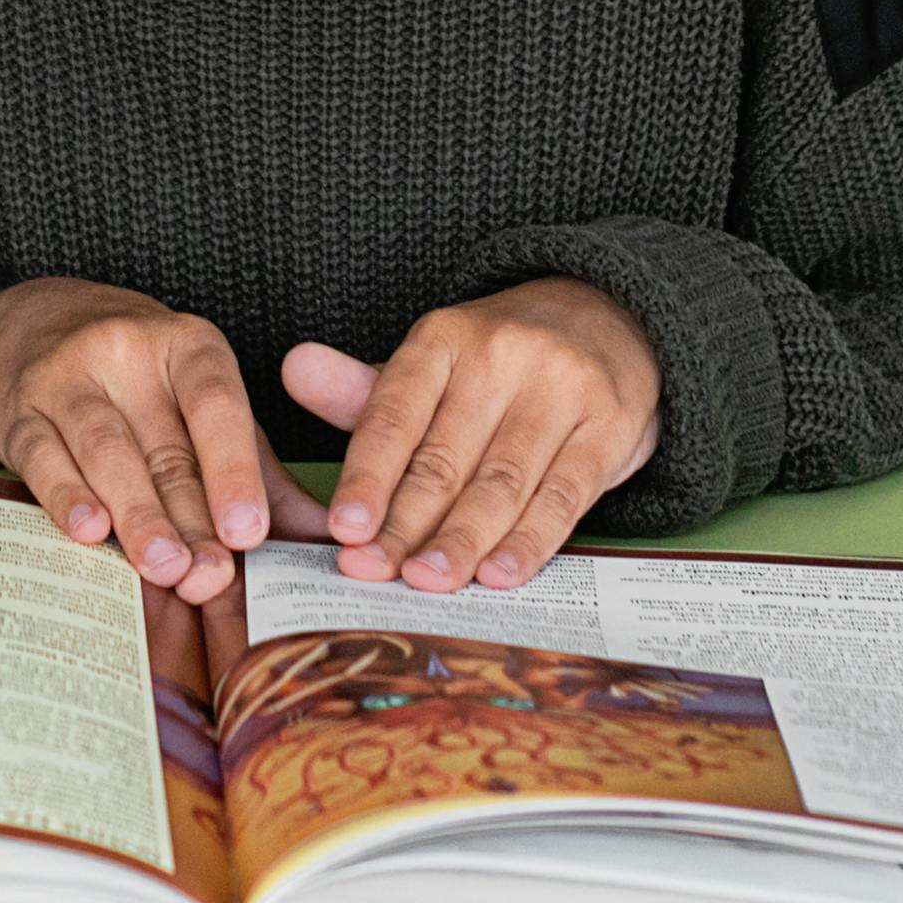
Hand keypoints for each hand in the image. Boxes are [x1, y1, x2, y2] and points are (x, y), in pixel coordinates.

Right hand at [0, 278, 333, 598]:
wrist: (35, 330)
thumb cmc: (143, 391)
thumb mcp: (204, 413)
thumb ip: (262, 477)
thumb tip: (335, 545)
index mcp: (187, 347)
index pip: (216, 403)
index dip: (234, 469)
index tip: (249, 531)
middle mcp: (126, 351)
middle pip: (163, 445)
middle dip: (189, 518)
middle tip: (209, 576)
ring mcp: (66, 376)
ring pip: (105, 449)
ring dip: (137, 516)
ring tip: (163, 567)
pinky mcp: (19, 409)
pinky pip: (42, 455)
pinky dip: (66, 496)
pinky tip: (89, 531)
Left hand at [280, 278, 661, 592]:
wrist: (605, 321)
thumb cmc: (498, 364)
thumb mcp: (432, 365)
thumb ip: (365, 390)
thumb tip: (292, 371)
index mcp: (443, 337)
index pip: (395, 411)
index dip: (367, 474)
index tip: (343, 528)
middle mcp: (501, 355)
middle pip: (444, 455)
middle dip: (404, 522)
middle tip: (371, 572)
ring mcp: (561, 388)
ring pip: (501, 480)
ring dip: (461, 540)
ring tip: (426, 582)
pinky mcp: (609, 427)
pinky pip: (563, 495)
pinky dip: (529, 541)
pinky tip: (498, 574)